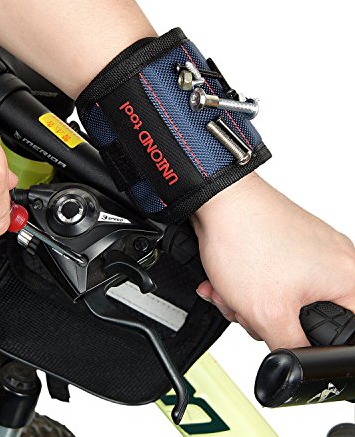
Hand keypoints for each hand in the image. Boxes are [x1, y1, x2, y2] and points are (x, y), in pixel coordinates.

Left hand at [191, 172, 354, 349]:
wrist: (218, 199)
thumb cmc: (247, 237)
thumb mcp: (268, 312)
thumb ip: (290, 347)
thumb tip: (296, 361)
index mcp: (347, 279)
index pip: (340, 333)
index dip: (305, 339)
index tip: (282, 332)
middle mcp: (332, 261)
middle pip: (301, 316)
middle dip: (261, 316)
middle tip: (247, 305)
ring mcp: (306, 249)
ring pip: (277, 297)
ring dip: (245, 300)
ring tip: (229, 287)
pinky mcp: (282, 242)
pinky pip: (265, 276)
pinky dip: (241, 282)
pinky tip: (223, 277)